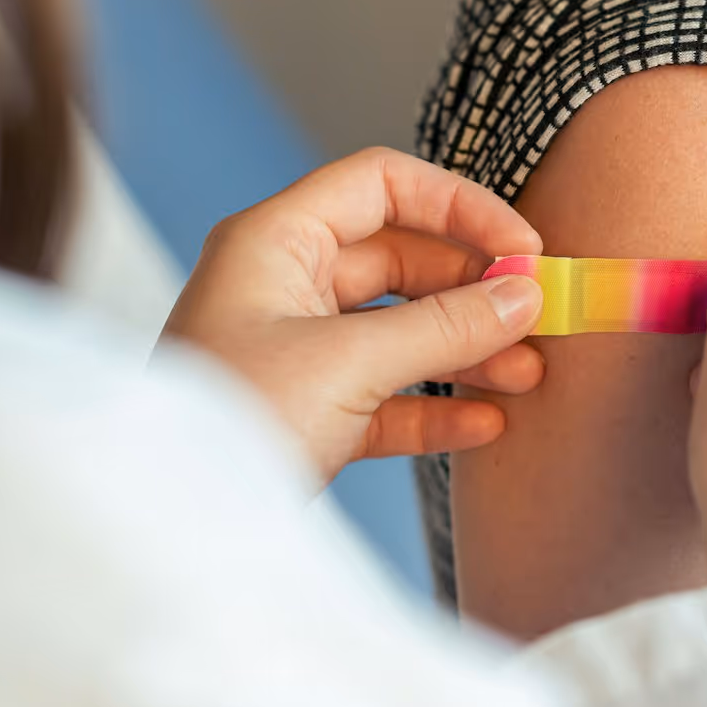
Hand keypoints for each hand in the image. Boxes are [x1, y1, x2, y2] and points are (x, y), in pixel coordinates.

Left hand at [162, 149, 546, 480]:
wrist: (165, 521)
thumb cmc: (232, 421)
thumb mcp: (347, 364)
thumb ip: (443, 327)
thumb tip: (524, 295)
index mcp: (275, 242)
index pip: (382, 185)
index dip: (459, 207)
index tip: (523, 250)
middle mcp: (283, 284)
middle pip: (402, 259)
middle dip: (474, 288)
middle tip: (540, 316)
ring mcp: (295, 350)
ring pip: (400, 330)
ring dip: (467, 349)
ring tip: (529, 373)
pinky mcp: (307, 413)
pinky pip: (386, 395)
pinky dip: (436, 405)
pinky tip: (487, 423)